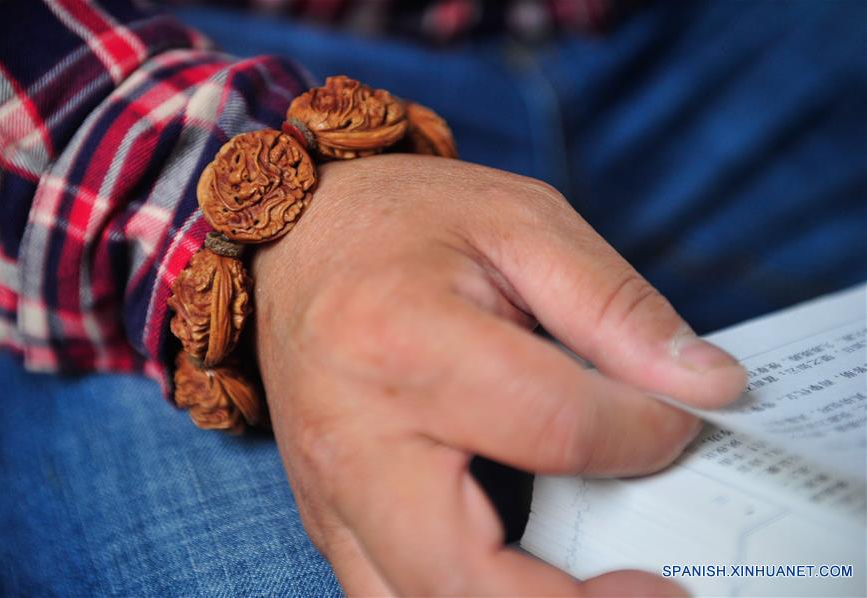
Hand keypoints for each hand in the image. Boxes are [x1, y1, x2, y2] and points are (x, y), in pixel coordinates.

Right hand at [252, 154, 746, 595]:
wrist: (291, 236)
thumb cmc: (400, 220)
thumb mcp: (520, 223)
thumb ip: (617, 308)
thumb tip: (706, 386)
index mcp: (406, 341)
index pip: (554, 427)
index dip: (644, 433)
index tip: (680, 418)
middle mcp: (353, 436)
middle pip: (470, 574)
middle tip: (660, 588)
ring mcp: (329, 488)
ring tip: (600, 589)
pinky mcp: (325, 513)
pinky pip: (389, 595)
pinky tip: (522, 574)